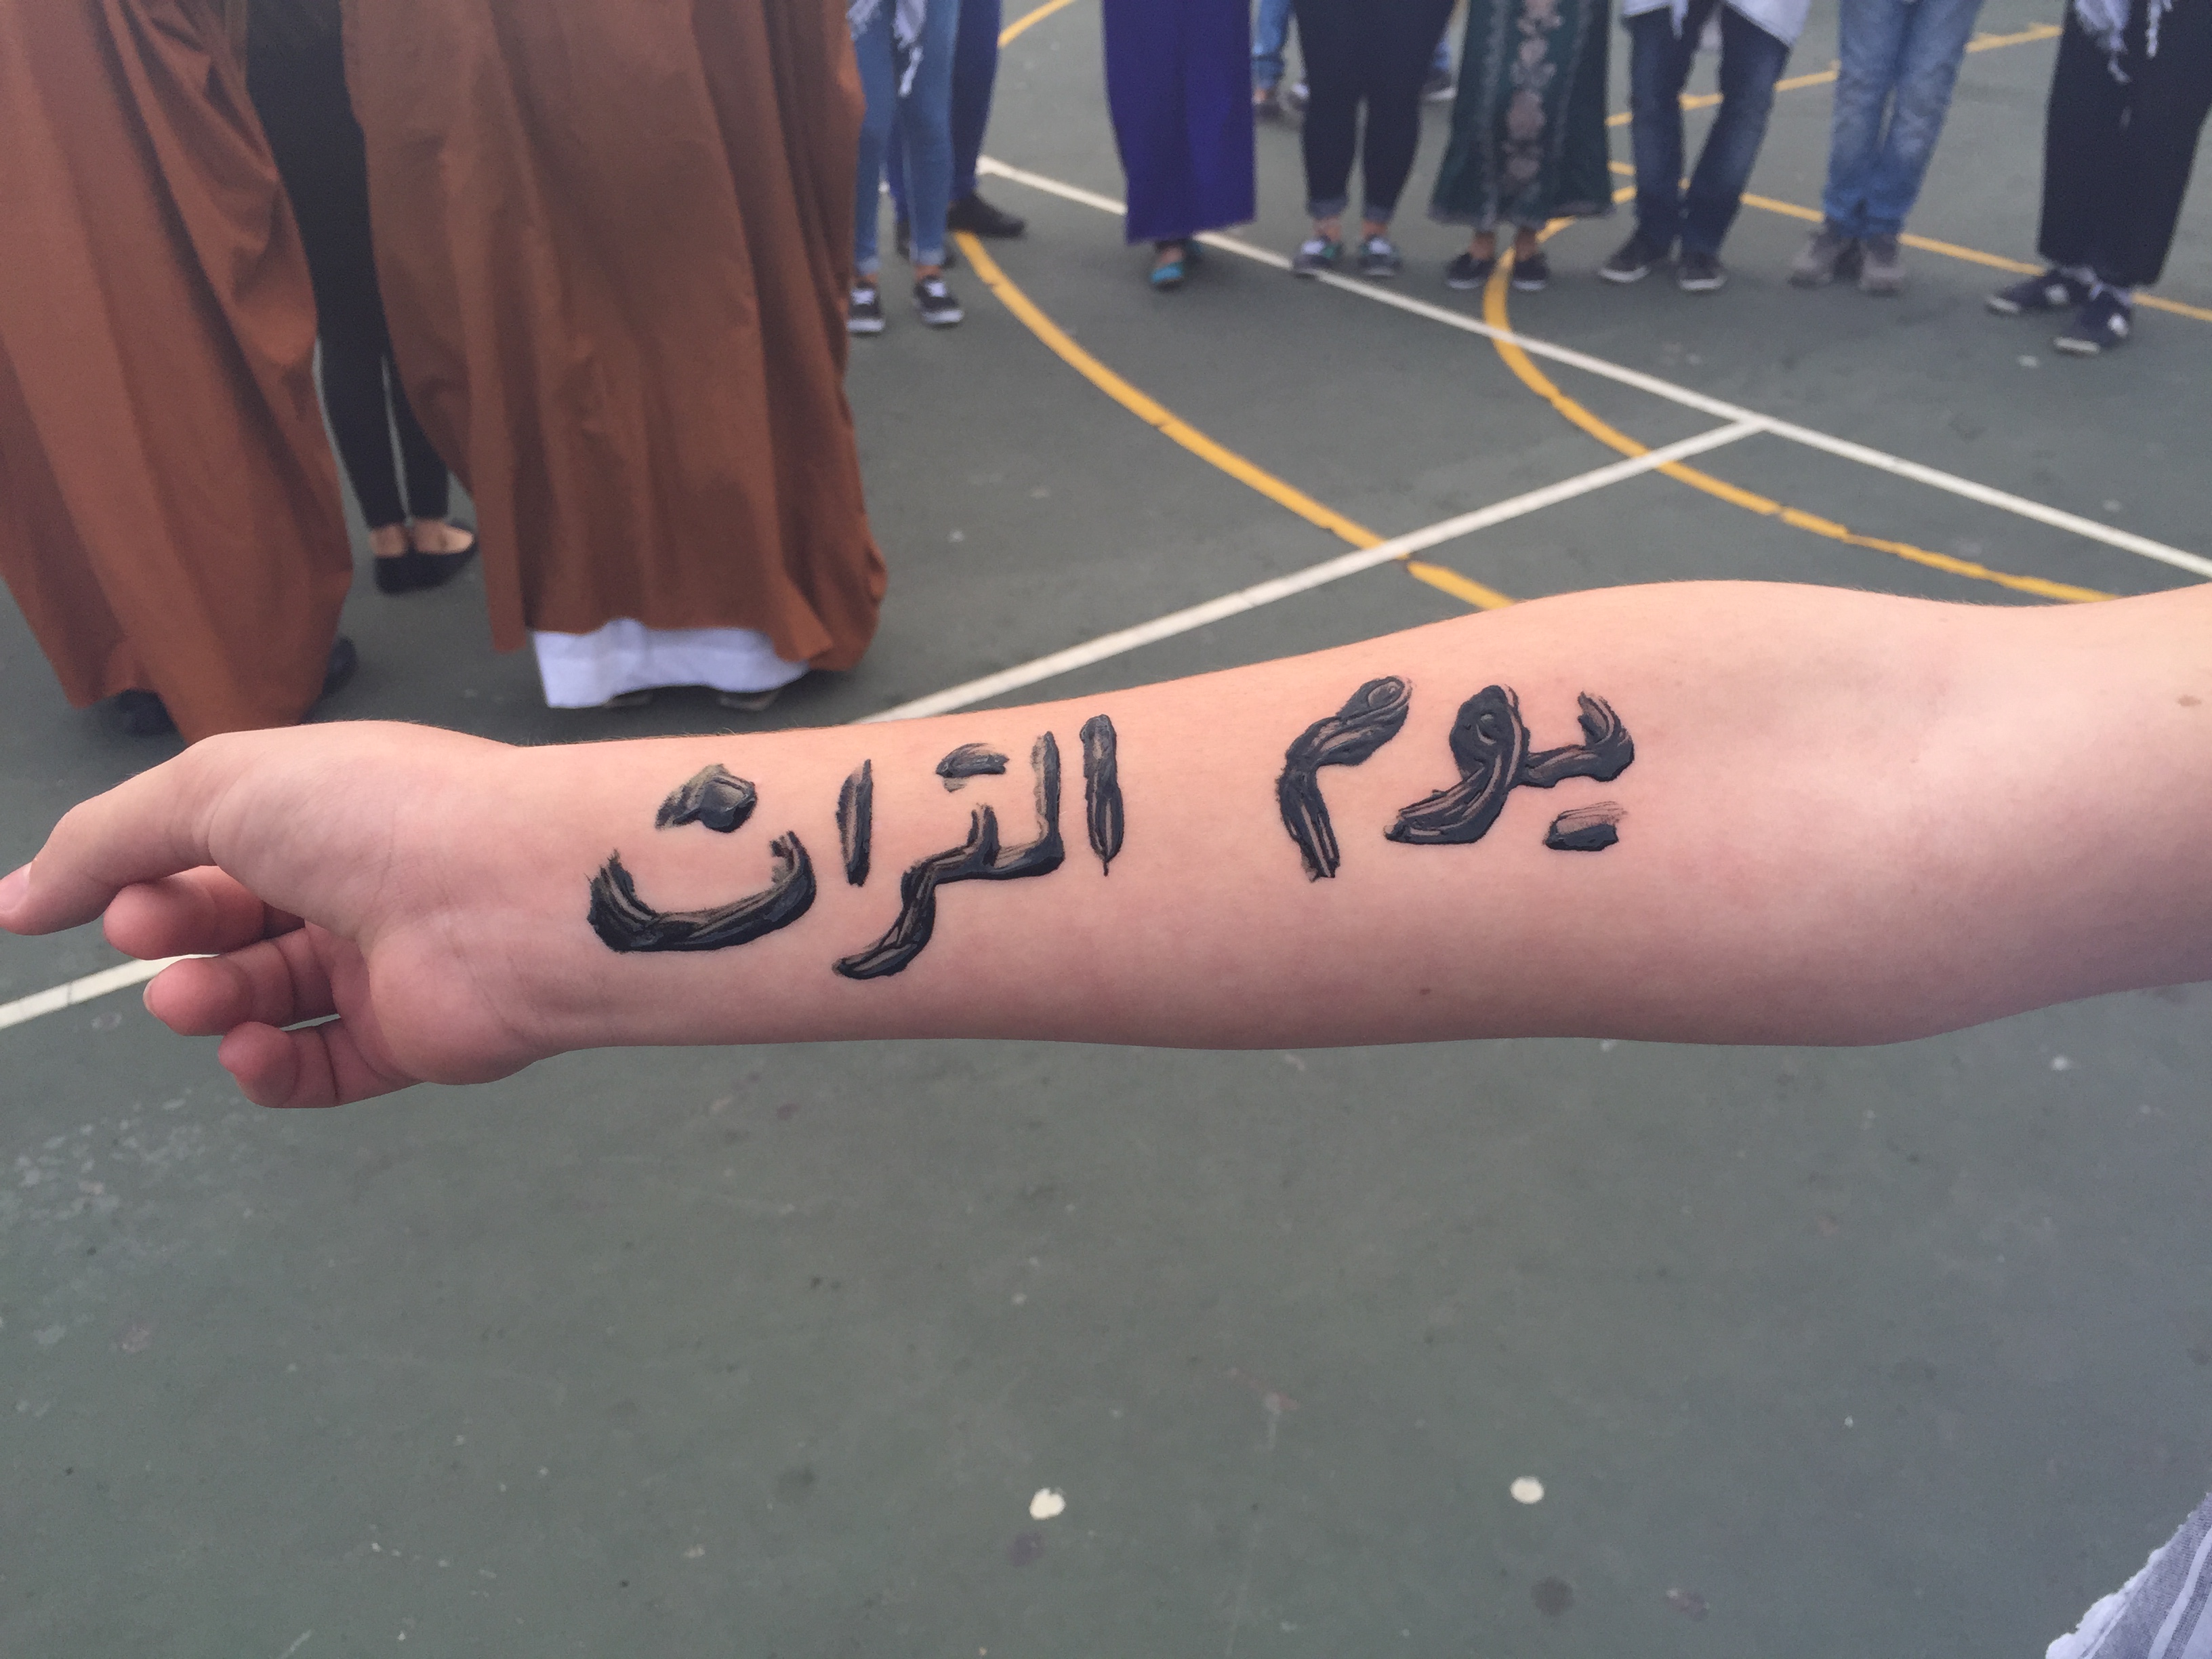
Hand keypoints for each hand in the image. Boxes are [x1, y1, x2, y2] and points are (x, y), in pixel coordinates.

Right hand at [0, 724, 561, 1106]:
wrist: (511, 895)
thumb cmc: (373, 816)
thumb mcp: (215, 789)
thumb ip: (107, 840)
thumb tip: (18, 896)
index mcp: (318, 805)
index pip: (207, 841)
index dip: (134, 870)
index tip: (66, 905)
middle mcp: (354, 879)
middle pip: (228, 921)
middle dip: (169, 930)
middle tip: (147, 932)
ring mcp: (385, 961)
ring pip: (264, 996)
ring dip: (206, 1001)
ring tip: (191, 998)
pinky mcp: (411, 1038)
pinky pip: (321, 1068)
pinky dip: (269, 1068)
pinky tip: (245, 1050)